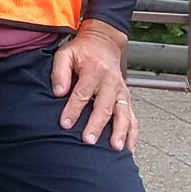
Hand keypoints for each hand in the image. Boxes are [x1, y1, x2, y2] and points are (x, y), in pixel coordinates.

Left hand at [51, 18, 135, 151]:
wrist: (103, 43)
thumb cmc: (82, 51)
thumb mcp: (65, 54)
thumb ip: (59, 72)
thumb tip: (58, 92)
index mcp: (94, 70)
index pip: (83, 93)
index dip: (73, 109)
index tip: (65, 123)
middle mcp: (111, 82)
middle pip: (104, 106)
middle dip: (97, 125)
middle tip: (89, 140)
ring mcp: (121, 91)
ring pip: (123, 113)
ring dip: (121, 131)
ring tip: (116, 148)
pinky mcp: (126, 98)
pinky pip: (133, 117)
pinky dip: (133, 133)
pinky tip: (130, 147)